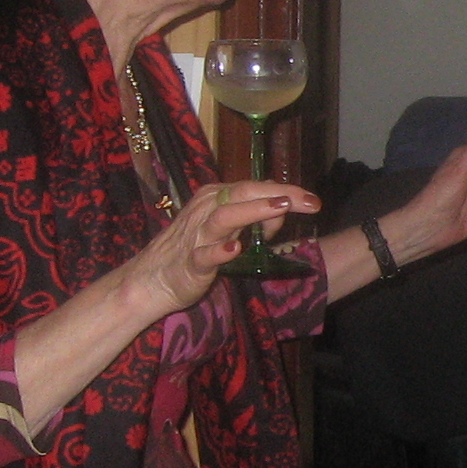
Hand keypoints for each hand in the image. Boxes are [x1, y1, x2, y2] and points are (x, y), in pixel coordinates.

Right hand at [129, 180, 316, 315]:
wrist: (152, 280)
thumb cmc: (194, 249)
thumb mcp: (227, 226)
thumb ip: (252, 212)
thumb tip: (280, 196)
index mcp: (216, 198)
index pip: (253, 187)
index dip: (285, 191)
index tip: (313, 200)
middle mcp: (206, 210)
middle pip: (243, 194)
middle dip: (278, 195)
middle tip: (309, 202)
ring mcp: (197, 236)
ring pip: (225, 217)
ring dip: (253, 211)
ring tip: (281, 209)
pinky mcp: (191, 263)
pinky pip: (205, 255)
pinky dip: (220, 251)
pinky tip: (236, 250)